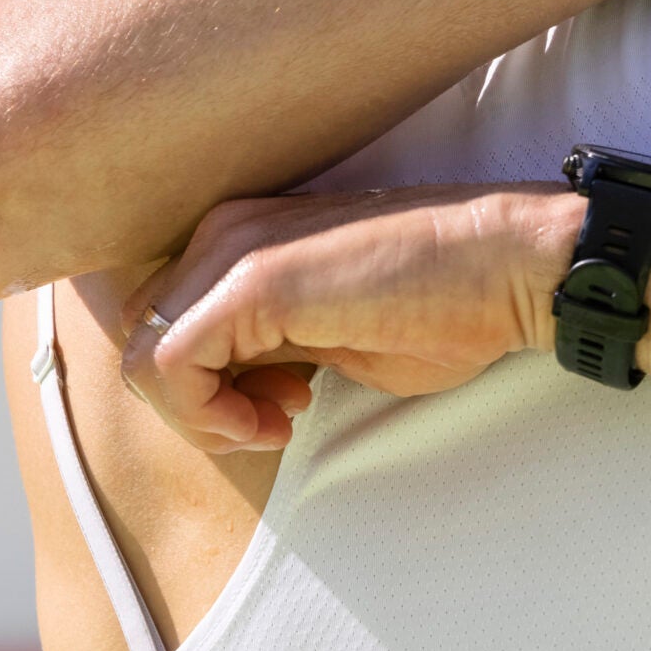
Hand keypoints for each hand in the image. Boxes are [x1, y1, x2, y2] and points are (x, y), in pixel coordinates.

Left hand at [119, 186, 578, 453]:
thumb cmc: (446, 304)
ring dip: (200, 415)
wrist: (510, 266)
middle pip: (140, 338)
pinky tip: (273, 419)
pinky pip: (169, 366)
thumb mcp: (331, 334)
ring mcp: (232, 249)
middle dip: (194, 404)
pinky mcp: (250, 281)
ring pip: (141, 355)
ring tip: (276, 420)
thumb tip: (227, 391)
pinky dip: (207, 414)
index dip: (204, 388)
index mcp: (243, 237)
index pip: (164, 324)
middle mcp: (225, 230)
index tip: (275, 407)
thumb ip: (267, 349)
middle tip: (274, 418)